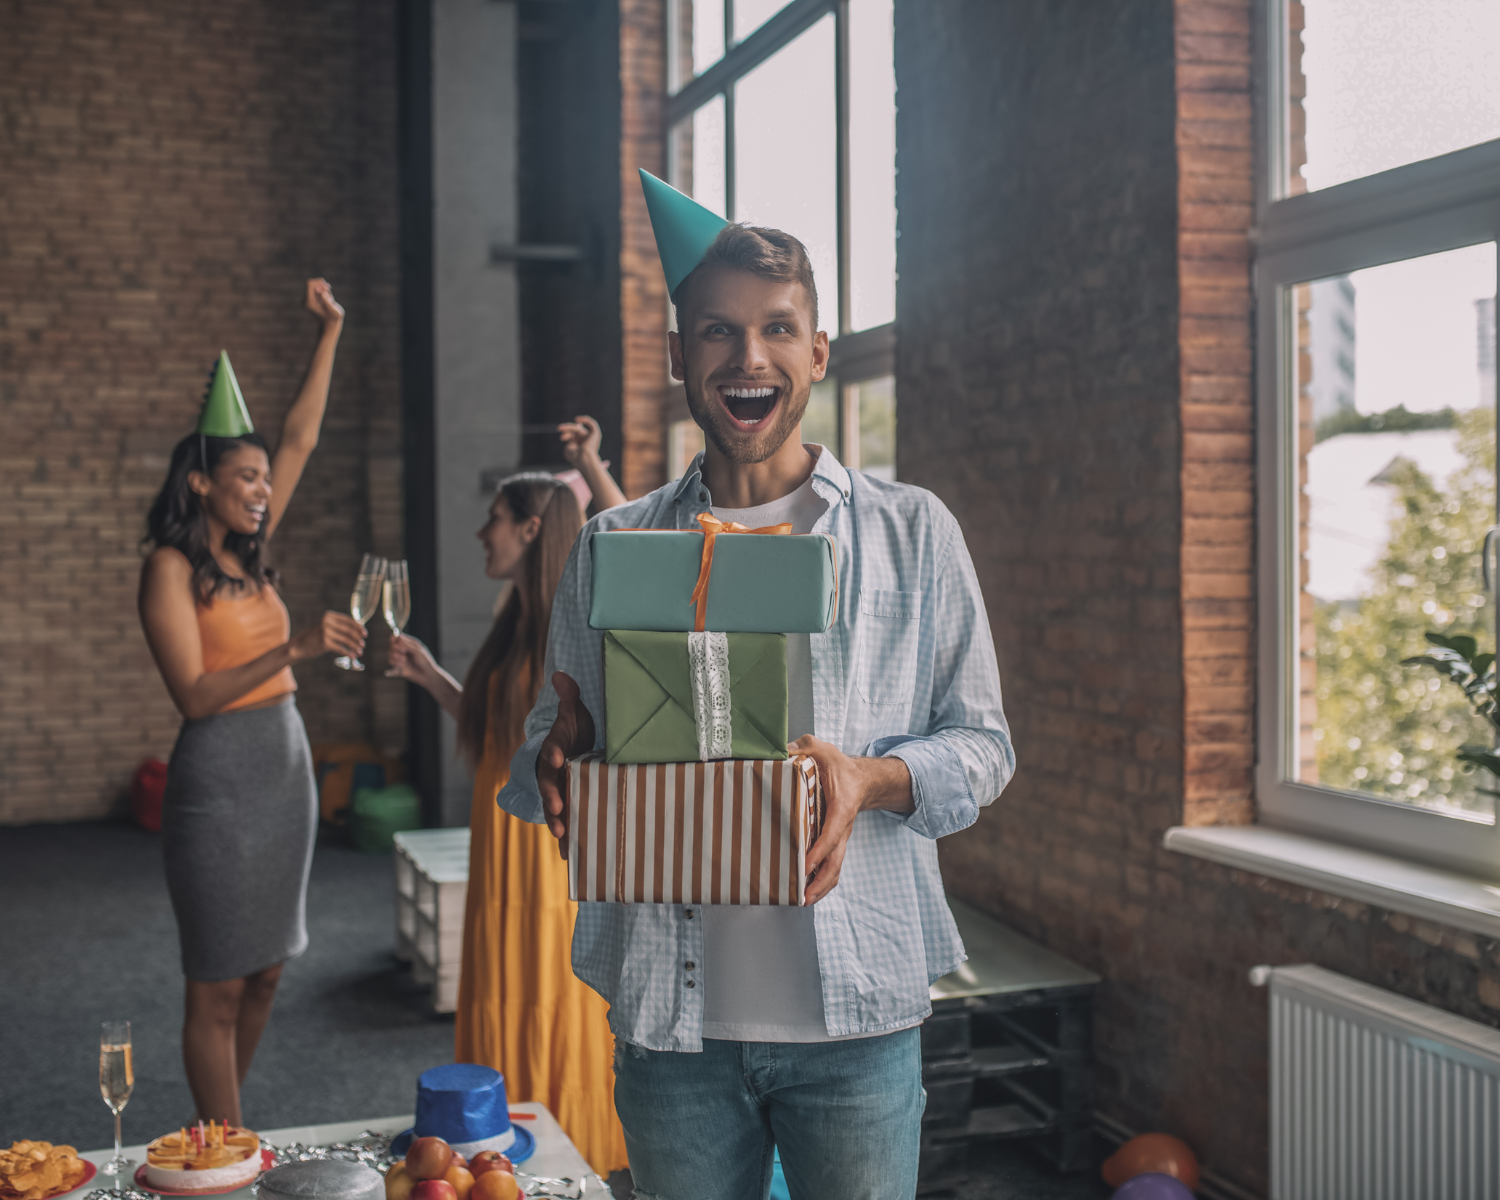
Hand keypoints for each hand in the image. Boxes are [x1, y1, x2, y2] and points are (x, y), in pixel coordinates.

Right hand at [289, 611, 364, 661]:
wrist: (299, 646)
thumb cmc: (315, 637)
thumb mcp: (326, 627)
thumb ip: (338, 626)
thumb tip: (358, 631)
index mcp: (329, 616)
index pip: (348, 620)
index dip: (358, 627)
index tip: (365, 634)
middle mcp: (327, 622)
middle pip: (349, 630)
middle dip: (358, 638)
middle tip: (363, 644)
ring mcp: (326, 632)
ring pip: (346, 640)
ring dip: (355, 646)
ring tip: (359, 652)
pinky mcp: (325, 642)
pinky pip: (341, 648)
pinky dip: (348, 653)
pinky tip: (352, 656)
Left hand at [305, 277, 343, 330]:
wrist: (330, 325)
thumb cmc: (333, 318)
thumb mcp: (332, 309)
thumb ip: (326, 300)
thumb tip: (320, 290)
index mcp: (309, 302)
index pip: (310, 284)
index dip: (319, 283)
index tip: (327, 287)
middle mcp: (306, 301)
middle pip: (311, 284)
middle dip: (321, 285)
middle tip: (329, 288)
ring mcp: (307, 300)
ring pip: (314, 286)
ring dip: (324, 290)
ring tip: (329, 299)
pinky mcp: (310, 300)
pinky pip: (316, 290)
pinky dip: (323, 292)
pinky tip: (328, 299)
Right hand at [386, 633, 435, 682]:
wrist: (426, 676)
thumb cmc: (425, 662)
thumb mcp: (418, 652)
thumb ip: (408, 645)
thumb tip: (398, 637)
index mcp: (409, 643)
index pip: (397, 637)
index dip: (394, 639)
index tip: (396, 643)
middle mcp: (404, 649)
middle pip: (392, 644)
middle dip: (396, 648)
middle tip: (404, 652)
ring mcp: (400, 657)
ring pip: (390, 653)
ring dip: (396, 657)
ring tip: (405, 660)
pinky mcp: (398, 665)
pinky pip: (391, 661)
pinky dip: (395, 663)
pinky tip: (403, 665)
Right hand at [536, 671, 596, 857]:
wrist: (576, 751)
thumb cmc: (575, 732)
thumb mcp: (574, 714)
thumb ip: (569, 697)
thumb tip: (561, 675)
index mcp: (556, 750)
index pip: (551, 750)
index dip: (553, 753)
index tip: (558, 758)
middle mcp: (553, 773)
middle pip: (549, 786)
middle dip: (552, 797)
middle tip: (557, 808)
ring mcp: (560, 791)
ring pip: (555, 809)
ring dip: (558, 823)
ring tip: (563, 838)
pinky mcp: (569, 807)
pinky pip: (567, 824)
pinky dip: (569, 840)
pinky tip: (574, 857)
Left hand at [557, 416, 602, 468]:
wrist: (584, 459)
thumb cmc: (576, 457)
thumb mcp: (569, 448)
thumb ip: (570, 440)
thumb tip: (572, 432)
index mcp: (583, 445)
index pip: (574, 435)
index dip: (567, 434)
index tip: (561, 438)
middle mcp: (588, 440)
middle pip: (576, 431)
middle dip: (567, 430)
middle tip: (559, 428)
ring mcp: (592, 437)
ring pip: (579, 429)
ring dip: (569, 427)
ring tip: (560, 428)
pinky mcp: (596, 434)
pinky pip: (592, 424)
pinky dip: (585, 420)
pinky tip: (576, 419)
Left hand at [791, 735, 912, 904]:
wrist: (861, 779)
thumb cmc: (839, 767)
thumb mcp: (821, 749)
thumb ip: (803, 747)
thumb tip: (780, 752)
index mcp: (842, 806)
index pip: (832, 833)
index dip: (819, 851)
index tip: (805, 865)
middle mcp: (843, 827)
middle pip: (836, 862)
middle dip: (821, 882)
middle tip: (803, 897)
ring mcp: (840, 838)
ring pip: (834, 869)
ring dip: (821, 887)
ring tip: (802, 901)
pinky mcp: (833, 843)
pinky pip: (830, 866)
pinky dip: (820, 881)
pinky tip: (804, 890)